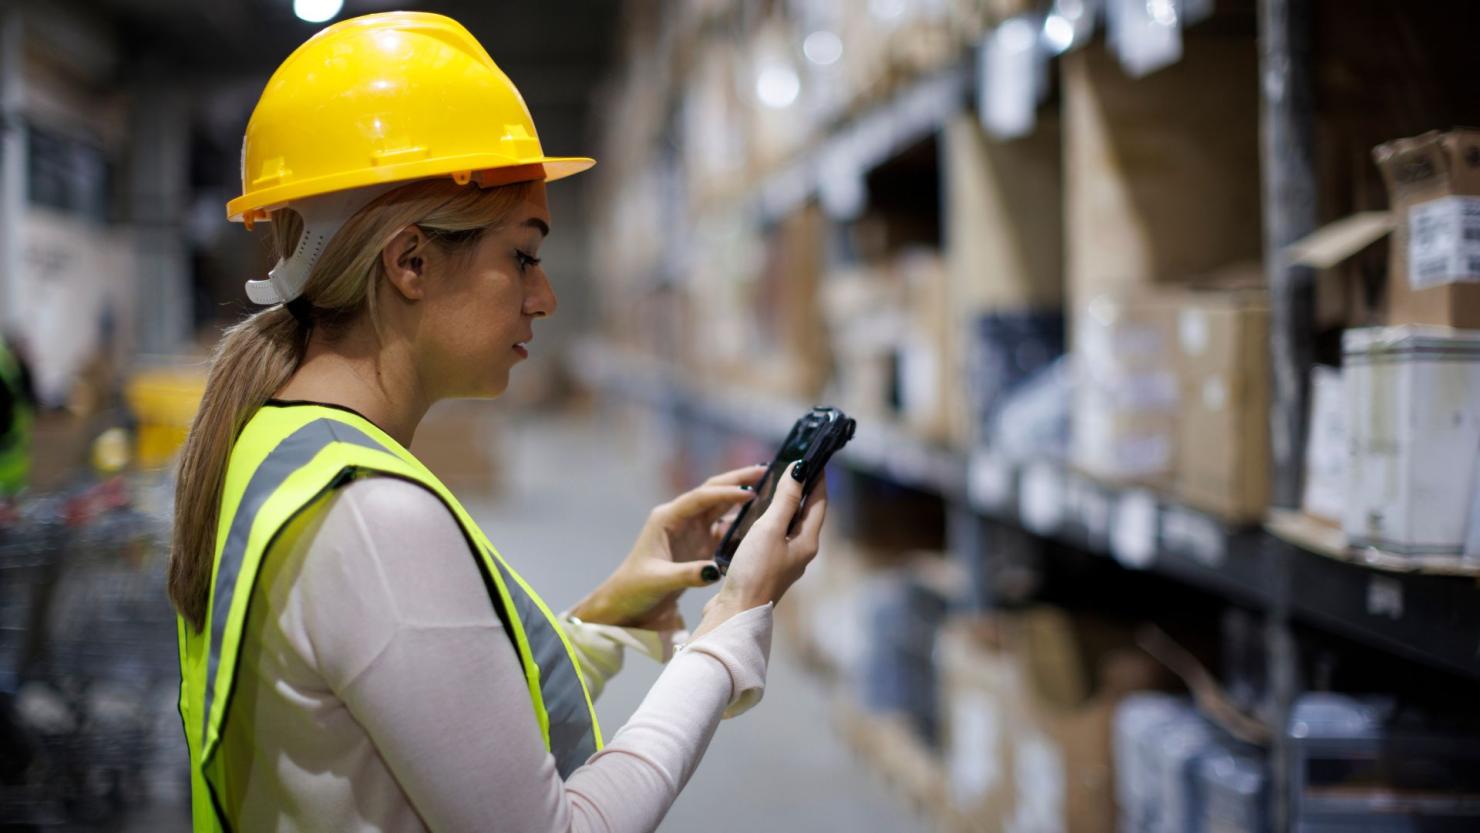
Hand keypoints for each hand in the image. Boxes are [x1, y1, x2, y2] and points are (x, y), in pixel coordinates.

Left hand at [569, 464, 765, 627]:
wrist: (627, 601)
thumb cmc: (636, 588)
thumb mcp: (659, 581)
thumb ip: (687, 575)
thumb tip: (715, 570)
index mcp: (667, 518)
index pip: (699, 498)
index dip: (725, 493)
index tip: (750, 491)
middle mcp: (680, 518)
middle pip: (712, 492)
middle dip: (737, 480)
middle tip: (765, 469)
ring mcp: (690, 529)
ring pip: (720, 506)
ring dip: (741, 496)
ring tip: (768, 486)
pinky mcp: (698, 542)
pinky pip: (722, 526)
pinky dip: (740, 520)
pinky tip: (759, 518)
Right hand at [691, 463, 827, 639]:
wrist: (737, 612)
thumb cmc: (755, 570)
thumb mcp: (769, 529)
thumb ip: (785, 500)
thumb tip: (799, 471)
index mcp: (807, 542)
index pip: (819, 503)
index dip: (818, 479)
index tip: (815, 458)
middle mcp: (800, 551)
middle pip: (806, 514)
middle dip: (802, 490)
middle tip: (794, 466)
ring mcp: (784, 561)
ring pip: (789, 526)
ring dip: (785, 505)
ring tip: (776, 485)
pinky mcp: (767, 568)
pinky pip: (774, 537)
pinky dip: (770, 520)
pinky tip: (756, 516)